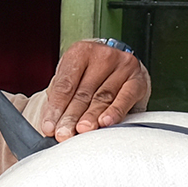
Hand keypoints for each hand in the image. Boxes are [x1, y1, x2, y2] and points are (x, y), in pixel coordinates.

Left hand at [36, 40, 151, 137]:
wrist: (120, 66)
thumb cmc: (92, 75)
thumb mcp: (73, 79)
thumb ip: (62, 98)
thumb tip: (51, 124)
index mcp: (80, 52)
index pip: (65, 84)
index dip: (56, 107)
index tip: (49, 126)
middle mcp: (103, 56)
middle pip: (83, 92)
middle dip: (71, 117)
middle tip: (63, 134)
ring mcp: (123, 66)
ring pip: (103, 97)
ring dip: (91, 117)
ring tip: (81, 131)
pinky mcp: (137, 80)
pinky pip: (125, 98)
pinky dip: (115, 111)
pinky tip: (105, 122)